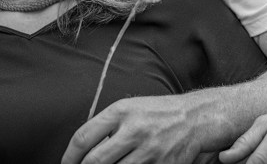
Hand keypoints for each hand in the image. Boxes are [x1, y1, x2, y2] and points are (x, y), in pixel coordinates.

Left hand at [61, 94, 211, 163]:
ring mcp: (149, 151)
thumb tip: (83, 152)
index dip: (69, 157)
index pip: (83, 138)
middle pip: (94, 162)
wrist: (198, 117)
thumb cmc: (161, 113)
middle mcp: (133, 130)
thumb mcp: (132, 108)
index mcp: (121, 111)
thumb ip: (108, 127)